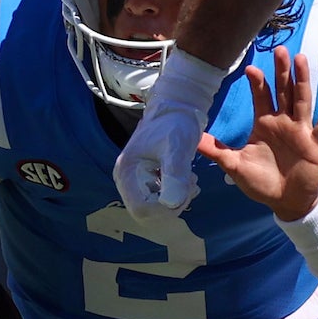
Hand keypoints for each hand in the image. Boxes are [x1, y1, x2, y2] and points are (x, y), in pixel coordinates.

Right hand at [116, 48, 227, 215]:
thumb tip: (171, 204)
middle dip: (172, 205)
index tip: (185, 193)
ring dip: (177, 199)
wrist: (179, 107)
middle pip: (147, 212)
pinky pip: (160, 199)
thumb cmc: (175, 123)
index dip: (165, 210)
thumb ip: (174, 175)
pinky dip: (177, 194)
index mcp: (126, 171)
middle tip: (191, 186)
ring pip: (156, 207)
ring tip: (191, 180)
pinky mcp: (147, 178)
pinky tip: (188, 180)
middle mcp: (126, 178)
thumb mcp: (177, 148)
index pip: (141, 210)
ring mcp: (135, 179)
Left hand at [199, 46, 317, 218]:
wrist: (286, 202)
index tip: (251, 69)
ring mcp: (301, 131)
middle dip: (282, 71)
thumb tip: (191, 139)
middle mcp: (283, 122)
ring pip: (302, 100)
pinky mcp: (315, 145)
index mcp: (264, 123)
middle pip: (283, 91)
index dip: (257, 83)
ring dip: (302, 80)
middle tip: (280, 49)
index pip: (261, 97)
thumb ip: (216, 151)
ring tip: (301, 59)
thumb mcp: (235, 166)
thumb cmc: (262, 182)